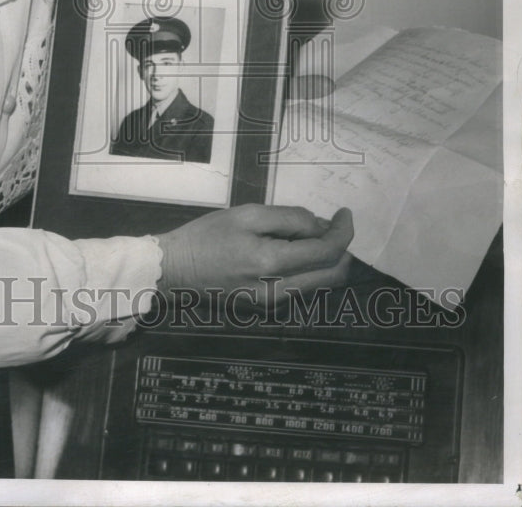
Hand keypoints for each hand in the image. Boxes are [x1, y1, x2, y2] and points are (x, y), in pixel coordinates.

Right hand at [155, 204, 352, 302]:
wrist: (175, 269)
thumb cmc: (207, 236)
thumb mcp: (247, 214)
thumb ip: (288, 218)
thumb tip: (319, 226)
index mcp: (273, 263)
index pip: (327, 251)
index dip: (344, 231)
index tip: (345, 213)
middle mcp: (279, 291)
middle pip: (333, 275)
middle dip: (341, 248)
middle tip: (332, 225)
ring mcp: (274, 304)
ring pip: (321, 284)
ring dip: (327, 259)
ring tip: (310, 234)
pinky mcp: (267, 307)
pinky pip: (303, 288)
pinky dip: (310, 269)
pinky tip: (295, 250)